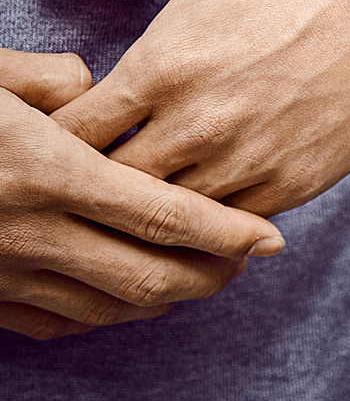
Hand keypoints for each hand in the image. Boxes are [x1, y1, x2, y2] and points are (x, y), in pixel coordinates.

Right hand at [0, 48, 283, 340]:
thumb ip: (50, 79)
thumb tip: (91, 86)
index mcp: (45, 170)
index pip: (161, 212)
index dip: (224, 230)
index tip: (271, 236)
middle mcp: (28, 232)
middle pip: (148, 274)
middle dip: (210, 274)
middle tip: (248, 260)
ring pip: (109, 307)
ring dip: (168, 296)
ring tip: (205, 274)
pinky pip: (54, 321)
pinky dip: (105, 315)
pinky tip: (127, 296)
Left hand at [33, 0, 349, 217]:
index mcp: (164, 66)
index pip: (74, 131)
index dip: (56, 138)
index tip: (63, 136)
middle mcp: (199, 125)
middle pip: (112, 185)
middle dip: (97, 180)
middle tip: (99, 172)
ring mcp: (250, 160)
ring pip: (172, 215)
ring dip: (156, 206)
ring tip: (153, 192)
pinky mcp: (298, 182)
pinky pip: (233, 224)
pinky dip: (214, 217)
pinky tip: (212, 198)